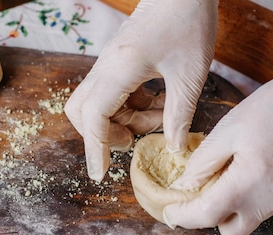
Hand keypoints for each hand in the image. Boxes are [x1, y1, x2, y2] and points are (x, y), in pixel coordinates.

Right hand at [65, 0, 218, 180]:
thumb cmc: (189, 22)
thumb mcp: (190, 75)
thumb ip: (179, 116)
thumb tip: (174, 149)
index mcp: (120, 69)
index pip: (93, 118)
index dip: (95, 149)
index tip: (100, 174)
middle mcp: (106, 66)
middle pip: (82, 111)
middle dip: (103, 134)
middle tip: (135, 141)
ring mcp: (109, 63)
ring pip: (97, 104)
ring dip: (123, 121)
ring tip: (160, 118)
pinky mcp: (118, 61)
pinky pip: (112, 93)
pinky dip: (130, 107)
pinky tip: (158, 104)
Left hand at [164, 52, 272, 234]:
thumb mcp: (228, 129)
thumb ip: (202, 163)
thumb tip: (184, 187)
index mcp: (249, 181)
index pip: (208, 215)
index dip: (184, 216)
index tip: (171, 212)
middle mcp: (272, 199)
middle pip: (230, 230)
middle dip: (212, 217)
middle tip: (203, 193)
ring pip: (251, 220)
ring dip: (236, 206)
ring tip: (234, 174)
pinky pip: (270, 208)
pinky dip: (257, 197)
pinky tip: (259, 170)